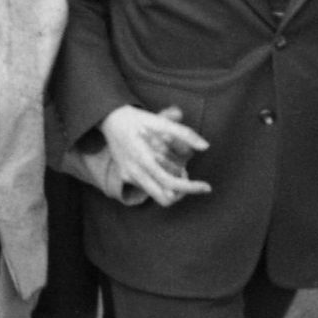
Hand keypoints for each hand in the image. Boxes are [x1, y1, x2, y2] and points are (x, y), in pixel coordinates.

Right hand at [96, 104, 211, 206]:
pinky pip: (148, 187)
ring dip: (171, 187)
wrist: (110, 119)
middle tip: (189, 177)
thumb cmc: (138, 119)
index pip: (170, 183)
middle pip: (165, 198)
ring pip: (157, 195)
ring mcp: (128, 176)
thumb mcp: (161, 122)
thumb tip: (206, 146)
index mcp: (143, 158)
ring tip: (176, 168)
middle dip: (182, 192)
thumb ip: (184, 134)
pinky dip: (159, 181)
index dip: (191, 187)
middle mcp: (134, 172)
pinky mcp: (125, 176)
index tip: (207, 187)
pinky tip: (162, 165)